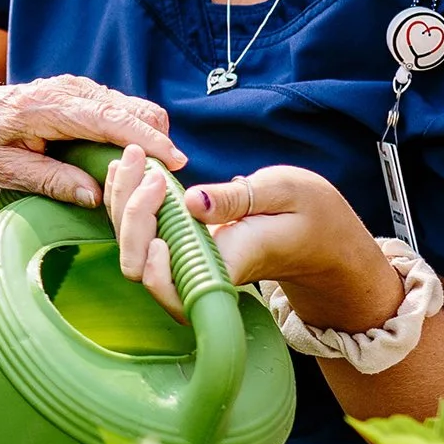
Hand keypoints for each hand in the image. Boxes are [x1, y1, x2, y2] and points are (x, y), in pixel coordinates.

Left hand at [0, 76, 181, 208]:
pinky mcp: (69, 93)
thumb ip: (47, 180)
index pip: (106, 120)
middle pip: (126, 107)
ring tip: (156, 170)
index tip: (173, 160)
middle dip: (155, 137)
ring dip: (144, 133)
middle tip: (169, 176)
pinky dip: (129, 127)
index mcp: (42, 107)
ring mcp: (66, 87)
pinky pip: (111, 107)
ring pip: (124, 105)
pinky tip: (133, 155)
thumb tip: (96, 195)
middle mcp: (60, 89)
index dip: (144, 140)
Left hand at [102, 148, 400, 331]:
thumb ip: (238, 198)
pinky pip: (141, 233)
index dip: (150, 262)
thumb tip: (193, 201)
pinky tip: (128, 170)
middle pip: (137, 266)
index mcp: (227, 265)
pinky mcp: (181, 246)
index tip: (160, 219)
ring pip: (132, 248)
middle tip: (144, 163)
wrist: (320, 237)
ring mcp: (188, 262)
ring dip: (122, 202)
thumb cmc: (310, 216)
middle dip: (129, 214)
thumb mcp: (285, 192)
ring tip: (131, 157)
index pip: (171, 287)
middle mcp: (200, 272)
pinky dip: (128, 201)